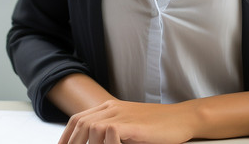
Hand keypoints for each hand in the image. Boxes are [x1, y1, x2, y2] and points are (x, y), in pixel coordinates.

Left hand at [58, 99, 195, 143]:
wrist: (182, 118)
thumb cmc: (158, 126)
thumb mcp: (129, 127)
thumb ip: (112, 132)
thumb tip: (96, 142)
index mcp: (109, 107)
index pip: (78, 119)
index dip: (66, 136)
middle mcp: (112, 108)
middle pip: (80, 124)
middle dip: (71, 142)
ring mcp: (122, 115)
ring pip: (91, 128)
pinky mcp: (132, 125)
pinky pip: (109, 133)